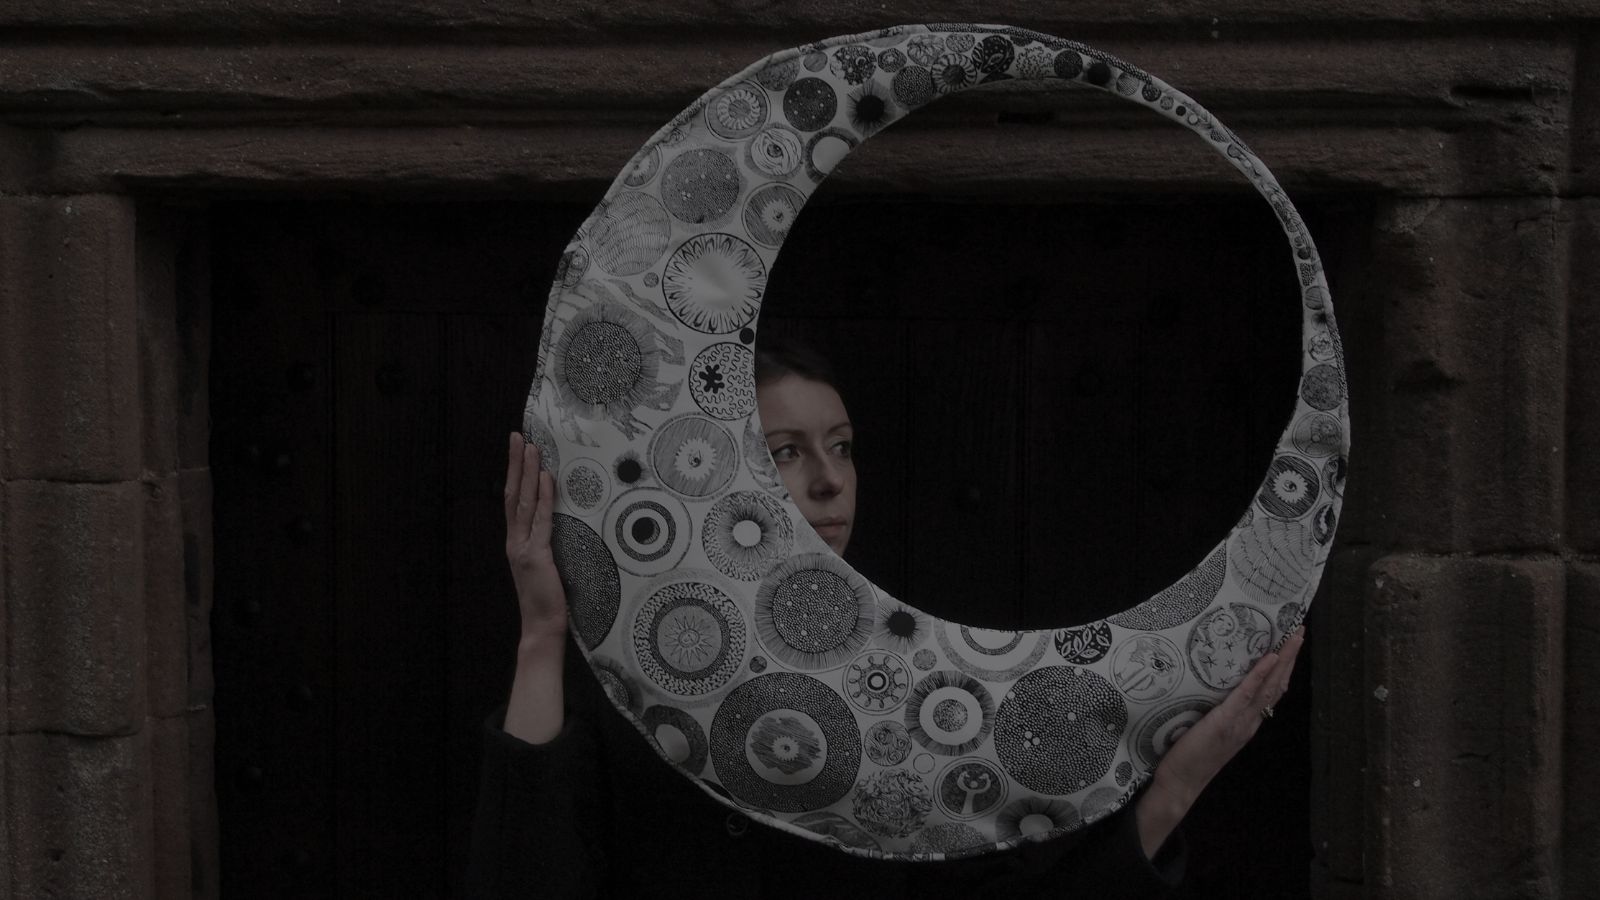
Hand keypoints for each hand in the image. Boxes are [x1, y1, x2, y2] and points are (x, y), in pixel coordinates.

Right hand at [504, 431, 566, 642]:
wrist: (542, 628)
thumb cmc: (548, 599)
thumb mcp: (545, 565)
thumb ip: (546, 543)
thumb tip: (559, 520)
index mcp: (516, 542)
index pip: (513, 500)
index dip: (515, 474)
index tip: (518, 450)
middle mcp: (515, 541)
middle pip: (513, 494)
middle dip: (516, 463)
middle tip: (518, 436)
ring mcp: (523, 547)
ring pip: (524, 502)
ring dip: (528, 473)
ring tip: (531, 447)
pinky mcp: (538, 556)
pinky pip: (542, 521)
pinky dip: (544, 497)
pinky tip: (547, 478)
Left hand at [1134, 627, 1306, 856]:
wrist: (1180, 784)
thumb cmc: (1189, 759)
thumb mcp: (1210, 733)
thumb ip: (1220, 715)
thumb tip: (1217, 690)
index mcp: (1247, 724)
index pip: (1271, 693)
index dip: (1283, 669)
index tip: (1291, 646)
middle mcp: (1249, 722)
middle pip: (1277, 685)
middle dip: (1290, 658)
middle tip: (1300, 631)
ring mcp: (1240, 722)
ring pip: (1268, 687)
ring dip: (1283, 660)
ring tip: (1293, 636)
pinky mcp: (1224, 721)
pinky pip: (1246, 695)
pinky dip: (1260, 675)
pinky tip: (1271, 658)